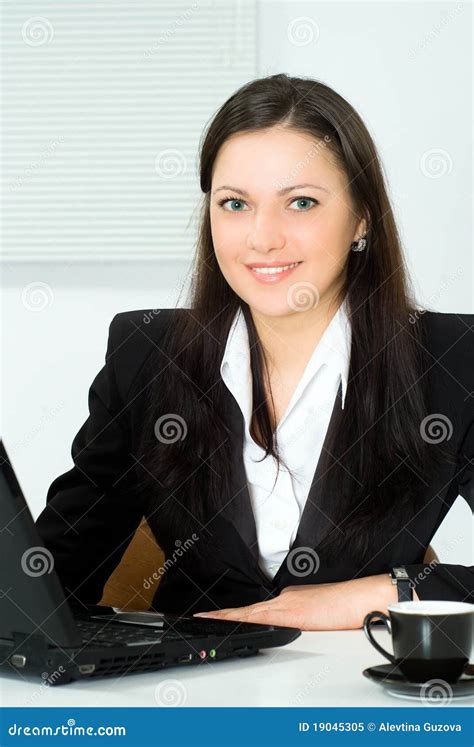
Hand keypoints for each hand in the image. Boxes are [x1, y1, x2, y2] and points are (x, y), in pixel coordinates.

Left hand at [193, 573, 414, 630]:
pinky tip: (226, 621)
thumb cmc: (344, 606)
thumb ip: (300, 612)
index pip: (257, 607)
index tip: (218, 615)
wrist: (357, 598)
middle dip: (223, 615)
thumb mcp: (317, 609)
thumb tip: (291, 621)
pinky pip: (257, 617)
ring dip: (225, 617)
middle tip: (200, 617)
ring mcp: (285, 603)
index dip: (236, 612)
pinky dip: (239, 619)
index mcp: (289, 596)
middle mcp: (283, 597)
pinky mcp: (289, 612)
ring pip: (247, 611)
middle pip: (247, 609)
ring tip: (204, 618)